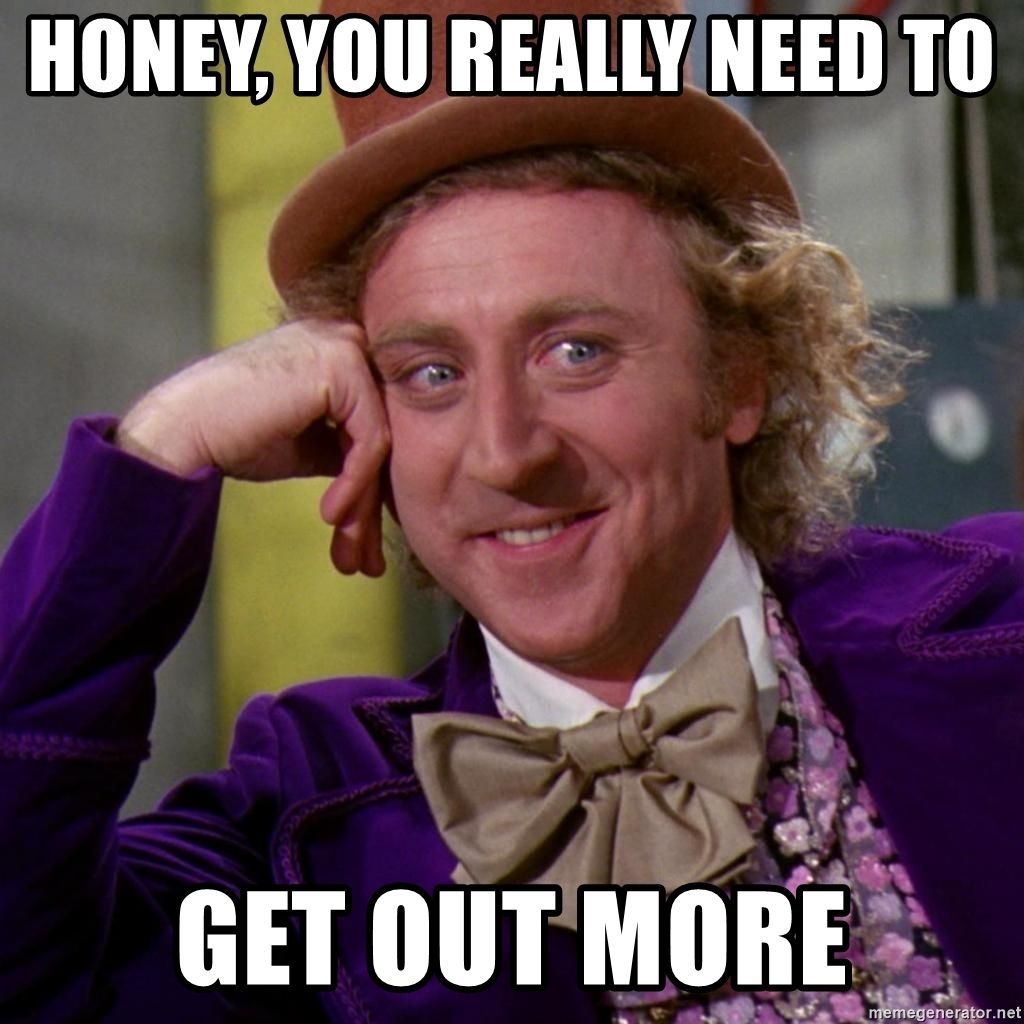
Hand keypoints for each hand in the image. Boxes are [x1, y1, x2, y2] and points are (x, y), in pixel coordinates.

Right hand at [116, 321, 389, 575]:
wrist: (182, 430)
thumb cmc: (235, 436)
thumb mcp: (309, 444)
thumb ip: (350, 448)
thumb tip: (389, 484)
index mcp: (339, 350)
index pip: (375, 425)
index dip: (371, 489)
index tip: (362, 544)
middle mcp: (347, 339)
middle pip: (384, 435)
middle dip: (372, 508)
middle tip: (364, 563)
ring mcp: (346, 346)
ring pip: (381, 443)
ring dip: (363, 508)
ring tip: (346, 554)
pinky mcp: (342, 364)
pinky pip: (369, 440)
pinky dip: (355, 484)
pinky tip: (331, 516)